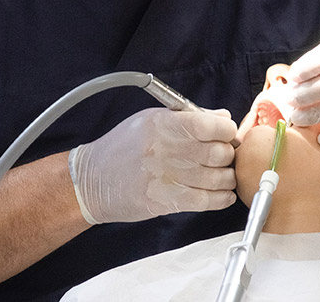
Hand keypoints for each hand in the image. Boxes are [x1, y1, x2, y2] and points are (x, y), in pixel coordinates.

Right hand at [68, 108, 237, 223]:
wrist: (92, 180)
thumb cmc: (122, 147)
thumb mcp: (150, 121)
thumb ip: (188, 118)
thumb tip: (223, 118)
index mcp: (161, 124)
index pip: (210, 125)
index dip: (226, 130)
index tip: (226, 134)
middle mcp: (164, 149)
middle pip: (218, 153)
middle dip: (228, 155)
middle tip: (224, 156)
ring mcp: (165, 177)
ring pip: (217, 179)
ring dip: (226, 178)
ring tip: (222, 175)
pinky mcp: (164, 201)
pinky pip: (206, 201)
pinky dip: (221, 198)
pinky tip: (222, 194)